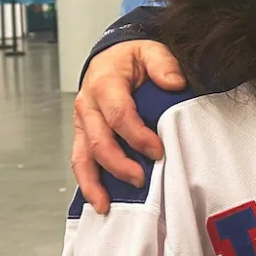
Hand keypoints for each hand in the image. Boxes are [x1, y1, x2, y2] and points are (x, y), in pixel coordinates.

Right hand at [72, 40, 185, 213]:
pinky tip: (99, 200)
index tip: (157, 151)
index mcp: (104, 83)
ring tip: (106, 205)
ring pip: (82, 157)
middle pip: (98, 141)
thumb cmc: (131, 59)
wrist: (110, 58)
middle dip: (119, 164)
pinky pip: (81, 161)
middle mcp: (88, 105)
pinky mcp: (83, 135)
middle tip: (142, 179)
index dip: (137, 136)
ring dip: (94, 183)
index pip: (119, 114)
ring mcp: (82, 123)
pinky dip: (87, 182)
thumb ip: (163, 63)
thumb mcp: (150, 50)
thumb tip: (175, 82)